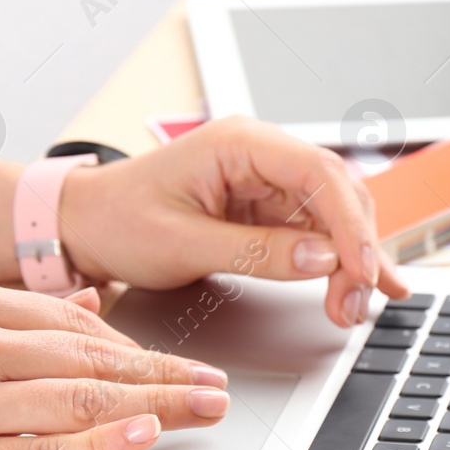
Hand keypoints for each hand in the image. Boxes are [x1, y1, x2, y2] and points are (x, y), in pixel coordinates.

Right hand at [0, 281, 229, 449]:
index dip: (138, 347)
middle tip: (217, 388)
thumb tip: (88, 304)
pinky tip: (144, 435)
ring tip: (203, 411)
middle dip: (164, 373)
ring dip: (155, 405)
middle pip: (91, 359)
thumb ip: (5, 314)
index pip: (74, 323)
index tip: (179, 361)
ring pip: (80, 399)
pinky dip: (102, 444)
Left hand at [58, 116, 407, 327]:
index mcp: (238, 143)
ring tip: (356, 307)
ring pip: (332, 216)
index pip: (318, 173)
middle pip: (336, 195)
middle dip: (356, 251)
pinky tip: (358, 286)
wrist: (85, 226)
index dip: (351, 223)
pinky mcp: (264, 208)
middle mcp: (260, 154)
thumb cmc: (119, 221)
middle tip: (358, 304)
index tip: (363, 269)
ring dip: (350, 262)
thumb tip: (322, 261)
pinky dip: (335, 262)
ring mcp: (265, 181)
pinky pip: (313, 232)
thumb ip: (257, 253)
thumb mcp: (184, 244)